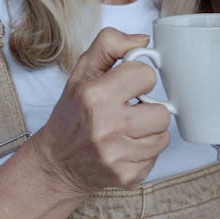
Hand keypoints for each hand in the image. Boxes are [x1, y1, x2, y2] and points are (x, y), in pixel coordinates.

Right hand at [34, 28, 170, 196]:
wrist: (57, 162)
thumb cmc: (72, 113)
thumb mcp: (82, 71)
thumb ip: (110, 44)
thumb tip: (143, 41)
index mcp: (95, 95)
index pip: (147, 76)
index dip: (139, 79)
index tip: (128, 86)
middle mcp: (106, 126)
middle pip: (162, 112)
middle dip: (148, 109)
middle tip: (130, 110)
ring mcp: (116, 155)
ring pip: (162, 135)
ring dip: (149, 131)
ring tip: (128, 129)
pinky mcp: (125, 176)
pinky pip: (156, 157)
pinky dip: (144, 151)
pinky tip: (125, 147)